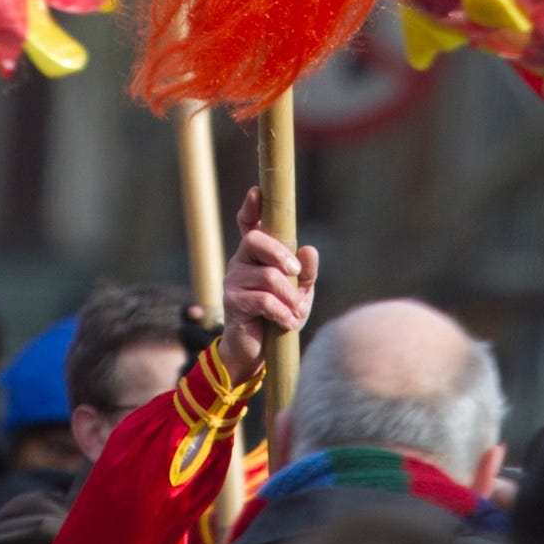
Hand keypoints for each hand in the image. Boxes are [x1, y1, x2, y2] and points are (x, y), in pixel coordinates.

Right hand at [217, 186, 318, 384]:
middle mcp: (241, 262)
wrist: (256, 351)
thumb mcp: (299, 292)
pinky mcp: (233, 302)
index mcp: (256, 255)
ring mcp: (233, 280)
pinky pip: (264, 301)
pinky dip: (283, 313)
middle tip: (297, 270)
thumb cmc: (279, 316)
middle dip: (281, 253)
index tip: (256, 191)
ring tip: (296, 313)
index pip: (248, 224)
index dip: (251, 207)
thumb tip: (310, 249)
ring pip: (268, 277)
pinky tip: (288, 323)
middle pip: (256, 240)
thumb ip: (305, 272)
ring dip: (290, 297)